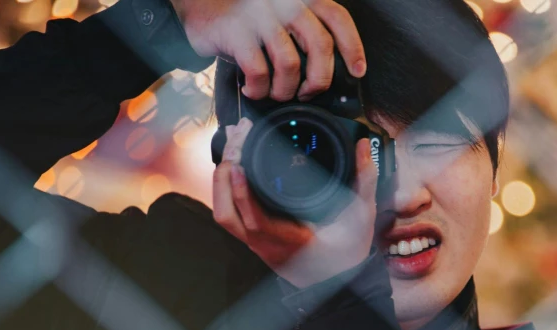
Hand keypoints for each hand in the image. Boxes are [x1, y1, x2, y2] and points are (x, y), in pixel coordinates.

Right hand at [170, 0, 365, 100]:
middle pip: (320, 45)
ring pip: (291, 64)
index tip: (357, 71)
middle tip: (308, 93)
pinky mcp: (236, 31)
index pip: (337, 18)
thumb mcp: (279, 16)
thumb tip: (324, 73)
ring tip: (275, 93)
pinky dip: (259, 89)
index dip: (353, 47)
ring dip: (285, 90)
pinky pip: (259, 72)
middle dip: (320, 80)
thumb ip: (302, 33)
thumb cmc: (244, 16)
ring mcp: (260, 15)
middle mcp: (285, 2)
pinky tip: (253, 89)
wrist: (198, 2)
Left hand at [212, 119, 377, 288]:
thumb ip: (364, 180)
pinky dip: (229, 193)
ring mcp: (258, 244)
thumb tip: (362, 147)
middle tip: (234, 147)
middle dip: (223, 180)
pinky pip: (232, 217)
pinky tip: (237, 173)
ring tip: (232, 155)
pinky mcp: (256, 241)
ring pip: (224, 216)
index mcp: (291, 241)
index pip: (256, 221)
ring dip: (222, 185)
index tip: (239, 165)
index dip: (243, 194)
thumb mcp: (362, 217)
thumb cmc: (348, 253)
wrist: (339, 282)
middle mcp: (267, 245)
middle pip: (227, 216)